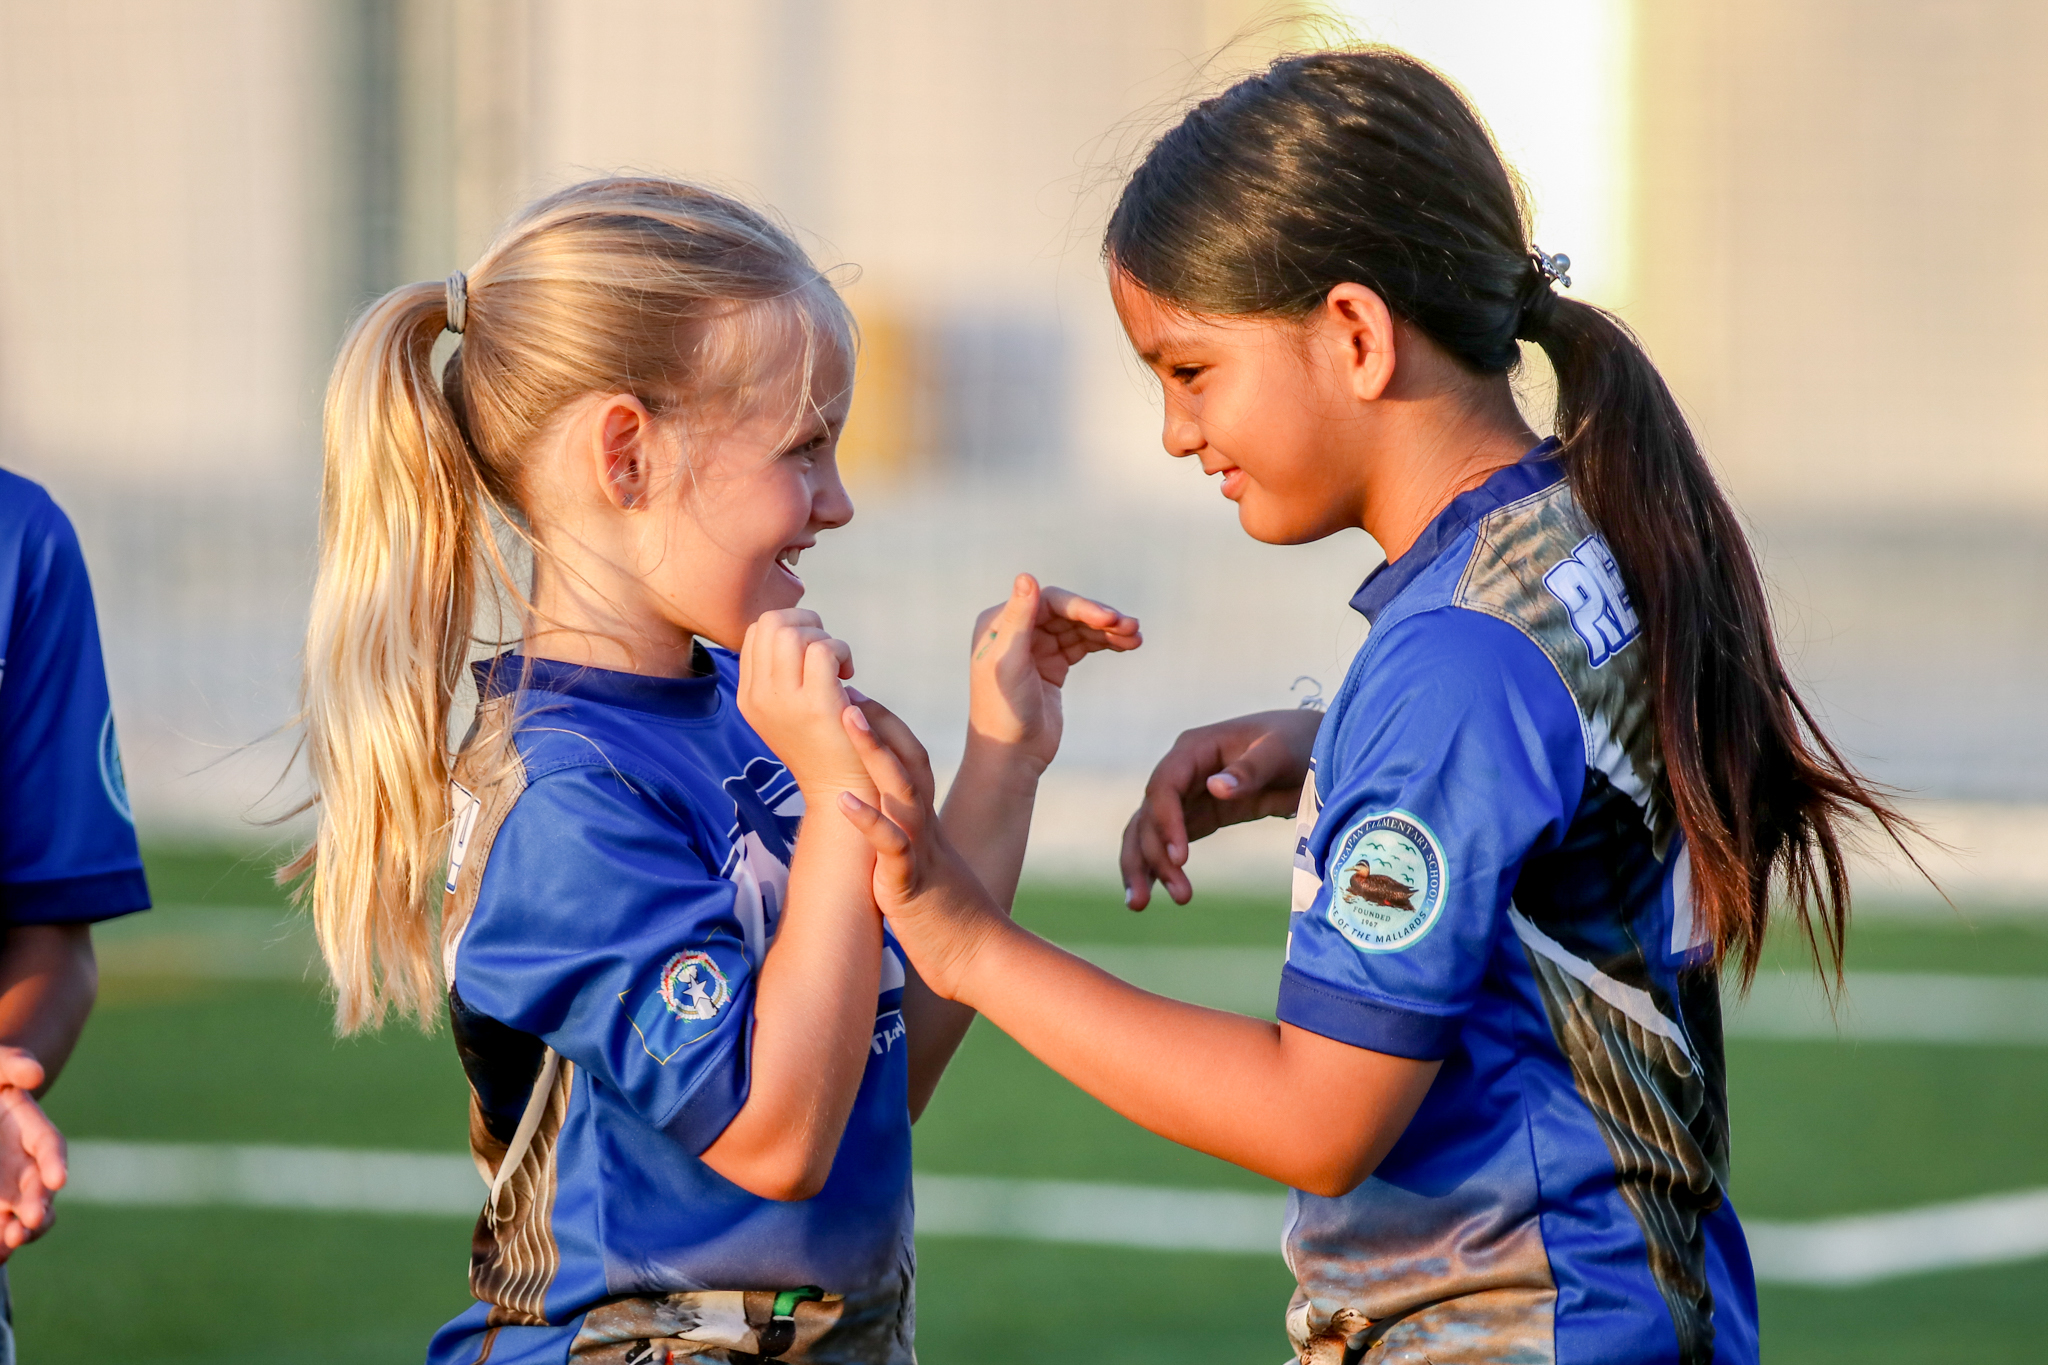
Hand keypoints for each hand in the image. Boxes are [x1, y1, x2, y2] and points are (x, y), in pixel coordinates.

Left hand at [0, 1053, 63, 1260]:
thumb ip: (14, 1065)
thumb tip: (34, 1074)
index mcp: (30, 1127)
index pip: (50, 1145)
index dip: (55, 1162)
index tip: (58, 1179)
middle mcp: (25, 1162)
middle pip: (40, 1188)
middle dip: (39, 1206)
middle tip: (31, 1222)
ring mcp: (8, 1186)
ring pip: (24, 1214)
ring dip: (21, 1231)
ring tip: (11, 1243)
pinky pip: (0, 1223)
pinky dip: (0, 1238)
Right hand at [737, 610, 868, 795]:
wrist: (840, 788)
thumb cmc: (822, 741)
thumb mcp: (787, 707)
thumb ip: (781, 670)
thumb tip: (797, 624)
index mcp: (749, 696)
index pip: (756, 631)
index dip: (789, 627)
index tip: (810, 652)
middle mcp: (759, 697)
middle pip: (771, 623)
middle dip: (806, 624)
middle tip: (827, 652)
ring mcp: (785, 702)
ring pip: (794, 633)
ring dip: (824, 638)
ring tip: (838, 665)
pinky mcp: (817, 706)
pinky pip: (823, 650)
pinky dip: (841, 651)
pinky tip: (848, 674)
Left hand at [835, 699, 1006, 1000]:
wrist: (978, 958)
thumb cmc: (948, 921)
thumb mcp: (921, 872)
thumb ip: (903, 848)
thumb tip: (881, 836)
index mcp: (928, 824)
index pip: (912, 763)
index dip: (888, 729)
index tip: (859, 700)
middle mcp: (926, 829)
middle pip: (908, 761)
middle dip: (879, 724)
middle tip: (847, 689)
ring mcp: (920, 851)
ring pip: (899, 790)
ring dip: (874, 751)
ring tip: (847, 716)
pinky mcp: (910, 882)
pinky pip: (890, 846)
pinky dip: (867, 822)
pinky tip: (842, 803)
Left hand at [966, 575, 1140, 771]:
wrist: (1010, 757)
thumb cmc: (1003, 712)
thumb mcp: (1009, 664)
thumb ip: (1018, 620)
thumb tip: (1026, 576)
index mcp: (999, 623)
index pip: (1048, 602)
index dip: (1082, 606)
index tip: (1110, 620)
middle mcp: (1017, 630)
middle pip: (1067, 612)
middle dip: (1100, 618)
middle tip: (1132, 627)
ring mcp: (1036, 647)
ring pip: (1078, 628)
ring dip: (1108, 630)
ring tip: (1136, 638)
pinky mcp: (1053, 665)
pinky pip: (1083, 645)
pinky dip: (1104, 643)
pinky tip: (1127, 646)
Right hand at [1121, 709, 1322, 908]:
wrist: (1313, 749)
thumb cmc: (1297, 743)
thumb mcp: (1280, 752)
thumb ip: (1250, 770)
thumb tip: (1216, 788)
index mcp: (1194, 749)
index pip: (1165, 786)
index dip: (1166, 822)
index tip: (1180, 858)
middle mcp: (1181, 772)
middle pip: (1150, 815)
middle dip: (1154, 855)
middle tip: (1180, 895)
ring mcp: (1185, 796)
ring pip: (1147, 832)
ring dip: (1143, 866)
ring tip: (1139, 905)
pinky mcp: (1196, 817)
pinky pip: (1166, 843)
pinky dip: (1155, 866)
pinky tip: (1148, 895)